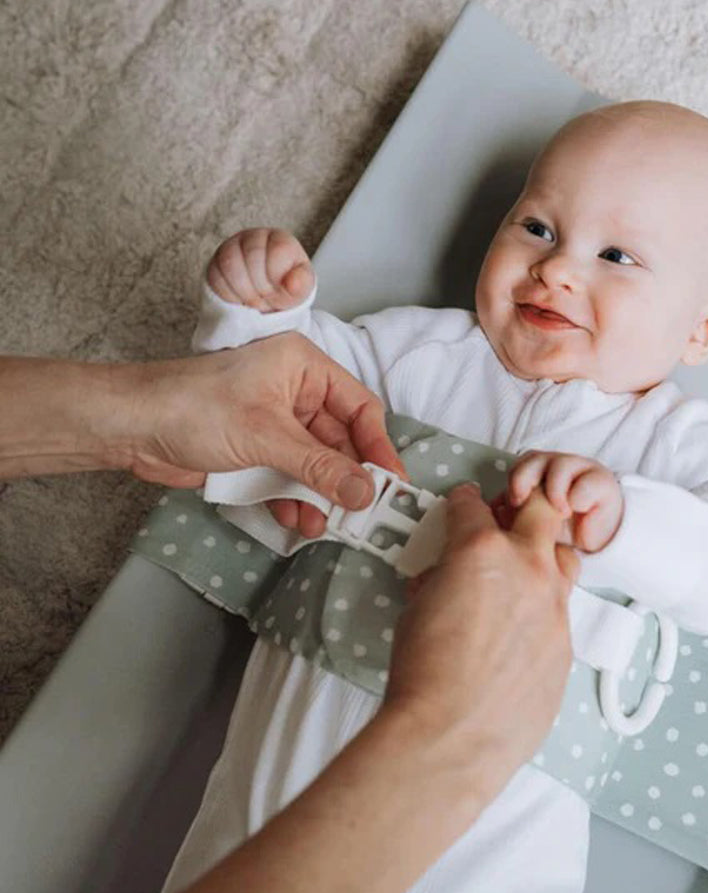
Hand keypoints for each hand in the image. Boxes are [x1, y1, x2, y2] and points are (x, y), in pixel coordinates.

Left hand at [126, 333, 405, 508]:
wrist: (130, 427)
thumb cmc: (197, 409)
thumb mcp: (267, 437)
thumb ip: (319, 467)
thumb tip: (366, 494)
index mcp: (303, 368)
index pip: (359, 407)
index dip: (378, 445)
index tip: (392, 483)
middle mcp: (295, 392)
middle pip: (340, 441)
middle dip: (347, 479)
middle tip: (362, 515)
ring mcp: (276, 423)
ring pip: (316, 464)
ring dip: (321, 496)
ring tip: (324, 525)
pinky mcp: (256, 451)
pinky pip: (290, 477)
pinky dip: (295, 499)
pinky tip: (298, 521)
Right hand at [207, 227, 315, 311]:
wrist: (266, 301)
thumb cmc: (287, 289)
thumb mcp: (302, 289)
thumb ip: (302, 285)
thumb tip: (293, 283)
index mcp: (280, 239)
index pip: (278, 251)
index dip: (279, 279)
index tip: (282, 293)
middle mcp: (254, 237)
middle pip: (253, 257)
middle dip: (262, 287)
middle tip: (268, 301)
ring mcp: (231, 247)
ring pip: (231, 265)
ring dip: (245, 292)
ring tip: (256, 302)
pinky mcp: (215, 263)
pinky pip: (216, 278)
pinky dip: (230, 295)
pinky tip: (241, 299)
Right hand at [387, 485, 578, 795]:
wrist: (452, 734)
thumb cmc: (425, 674)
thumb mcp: (417, 608)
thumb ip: (440, 579)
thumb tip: (446, 578)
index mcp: (481, 550)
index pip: (473, 505)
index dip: (463, 503)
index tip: (465, 505)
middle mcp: (526, 568)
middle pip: (543, 510)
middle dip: (524, 507)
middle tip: (507, 520)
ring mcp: (553, 605)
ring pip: (565, 558)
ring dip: (545, 556)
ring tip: (523, 573)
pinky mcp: (567, 643)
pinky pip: (561, 611)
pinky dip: (543, 610)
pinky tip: (520, 631)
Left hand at [506, 450, 623, 552]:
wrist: (595, 537)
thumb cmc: (562, 526)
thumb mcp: (532, 521)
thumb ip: (514, 513)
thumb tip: (494, 511)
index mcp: (537, 472)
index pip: (519, 465)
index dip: (512, 482)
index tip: (510, 503)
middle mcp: (556, 466)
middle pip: (533, 459)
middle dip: (523, 479)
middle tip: (522, 501)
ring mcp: (580, 470)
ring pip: (560, 466)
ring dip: (554, 490)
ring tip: (560, 511)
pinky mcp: (601, 482)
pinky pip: (587, 483)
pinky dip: (578, 499)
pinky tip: (578, 511)